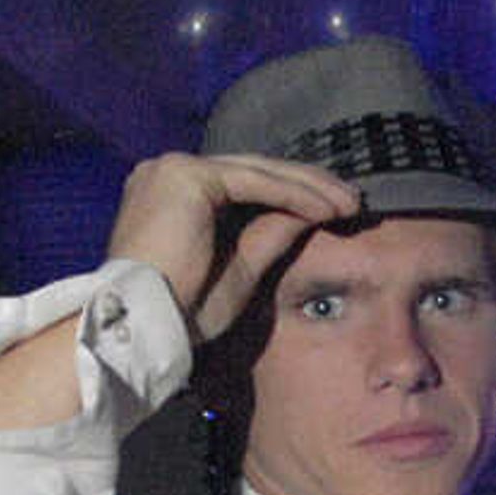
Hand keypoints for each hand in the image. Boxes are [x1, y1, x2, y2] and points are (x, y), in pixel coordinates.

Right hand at [105, 152, 361, 342]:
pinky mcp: (185, 175)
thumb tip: (308, 214)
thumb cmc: (181, 312)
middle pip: (254, 171)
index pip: (243, 183)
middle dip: (308, 185)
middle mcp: (168, 172)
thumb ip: (267, 238)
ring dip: (310, 188)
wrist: (141, 326)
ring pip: (258, 171)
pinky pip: (254, 181)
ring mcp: (173, 169)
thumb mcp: (237, 272)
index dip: (292, 194)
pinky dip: (294, 195)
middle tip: (353, 201)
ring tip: (351, 206)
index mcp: (171, 194)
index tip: (333, 211)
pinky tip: (327, 210)